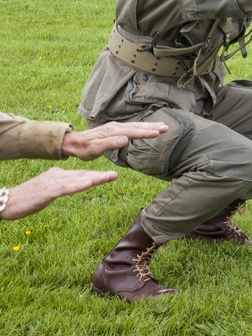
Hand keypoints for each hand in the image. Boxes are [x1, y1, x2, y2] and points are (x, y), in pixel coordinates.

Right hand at [0, 168, 117, 220]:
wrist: (6, 202)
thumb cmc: (26, 198)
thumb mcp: (46, 191)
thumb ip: (59, 188)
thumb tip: (72, 186)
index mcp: (57, 175)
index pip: (80, 174)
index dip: (96, 175)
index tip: (110, 175)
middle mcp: (56, 175)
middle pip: (83, 175)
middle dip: (100, 175)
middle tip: (115, 175)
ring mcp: (52, 182)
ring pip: (78, 179)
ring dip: (95, 178)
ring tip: (110, 177)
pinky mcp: (47, 191)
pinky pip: (66, 188)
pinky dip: (79, 185)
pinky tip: (90, 183)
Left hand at [62, 121, 168, 160]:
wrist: (73, 142)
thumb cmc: (83, 149)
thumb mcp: (94, 149)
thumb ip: (110, 144)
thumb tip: (126, 139)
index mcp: (113, 132)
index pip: (133, 132)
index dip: (146, 132)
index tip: (158, 132)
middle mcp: (116, 127)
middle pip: (137, 126)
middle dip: (152, 126)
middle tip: (166, 127)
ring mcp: (116, 127)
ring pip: (135, 125)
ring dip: (149, 125)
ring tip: (162, 126)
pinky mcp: (115, 129)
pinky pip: (132, 127)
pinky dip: (142, 127)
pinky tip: (147, 128)